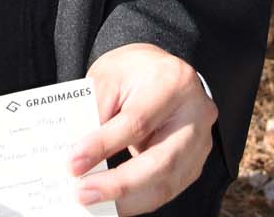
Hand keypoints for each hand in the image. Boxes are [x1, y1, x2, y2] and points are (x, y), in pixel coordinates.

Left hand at [70, 44, 216, 212]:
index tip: (73, 162)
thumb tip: (79, 155)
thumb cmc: (134, 72)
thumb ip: (96, 110)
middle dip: (118, 184)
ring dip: (126, 200)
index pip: (137, 121)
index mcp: (174, 82)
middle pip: (160, 161)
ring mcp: (200, 143)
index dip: (103, 145)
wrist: (162, 72)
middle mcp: (195, 115)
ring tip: (93, 201)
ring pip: (166, 184)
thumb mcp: (110, 75)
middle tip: (82, 192)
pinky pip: (166, 190)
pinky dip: (137, 200)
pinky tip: (114, 202)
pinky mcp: (194, 164)